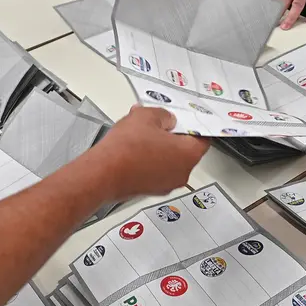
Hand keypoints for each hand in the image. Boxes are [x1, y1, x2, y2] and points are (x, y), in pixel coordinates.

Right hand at [91, 106, 208, 199]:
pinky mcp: (150, 190)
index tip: (186, 120)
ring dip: (160, 148)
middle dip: (173, 135)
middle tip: (160, 123)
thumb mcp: (147, 116)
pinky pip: (156, 171)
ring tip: (142, 134)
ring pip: (169, 161)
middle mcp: (181, 173)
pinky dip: (150, 160)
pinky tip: (134, 149)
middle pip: (185, 150)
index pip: (203, 138)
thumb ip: (164, 115)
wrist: (102, 173)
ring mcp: (166, 184)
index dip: (194, 126)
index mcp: (188, 155)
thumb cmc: (126, 150)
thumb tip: (166, 119)